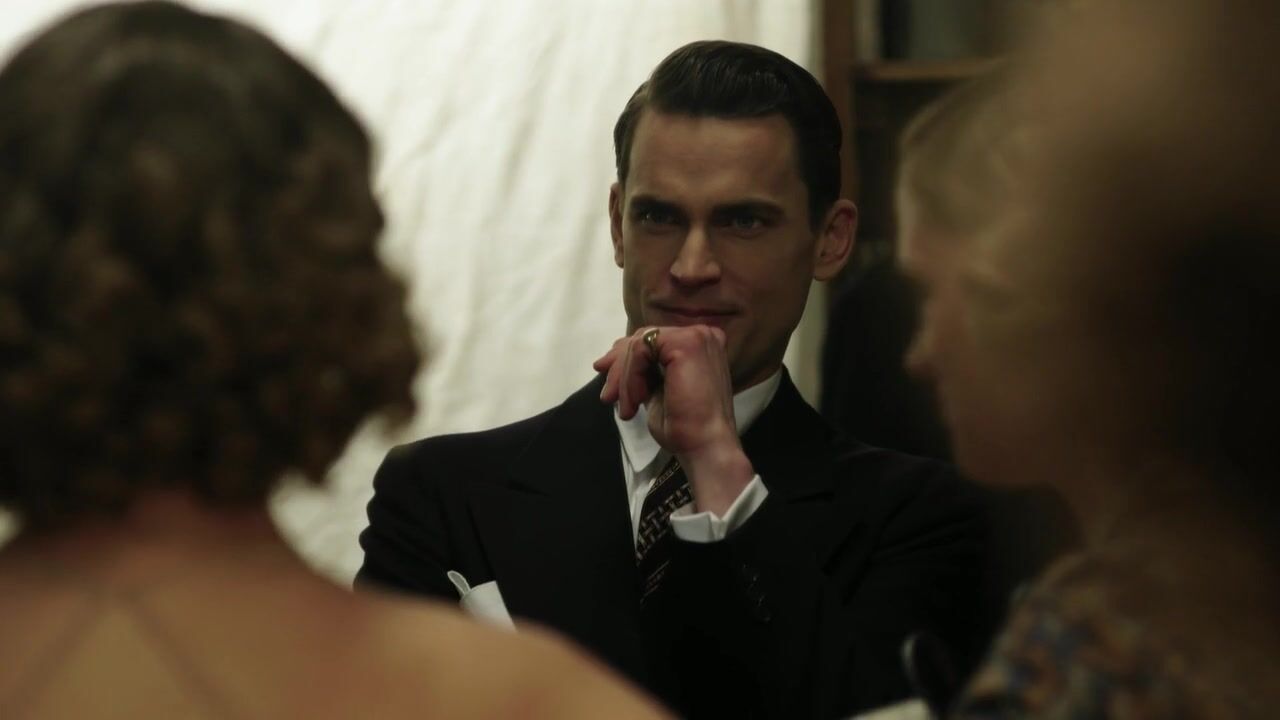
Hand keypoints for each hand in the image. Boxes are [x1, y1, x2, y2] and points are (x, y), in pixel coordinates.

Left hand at [594, 326, 754, 514]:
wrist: (704, 445)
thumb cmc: (684, 427)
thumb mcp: (657, 390)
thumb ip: (644, 370)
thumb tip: (610, 360)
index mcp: (698, 345)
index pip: (653, 340)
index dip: (626, 357)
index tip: (609, 383)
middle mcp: (701, 334)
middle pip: (644, 337)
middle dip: (619, 366)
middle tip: (607, 396)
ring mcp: (695, 336)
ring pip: (640, 343)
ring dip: (625, 378)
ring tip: (627, 408)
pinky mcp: (686, 343)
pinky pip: (641, 349)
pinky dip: (631, 376)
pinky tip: (636, 402)